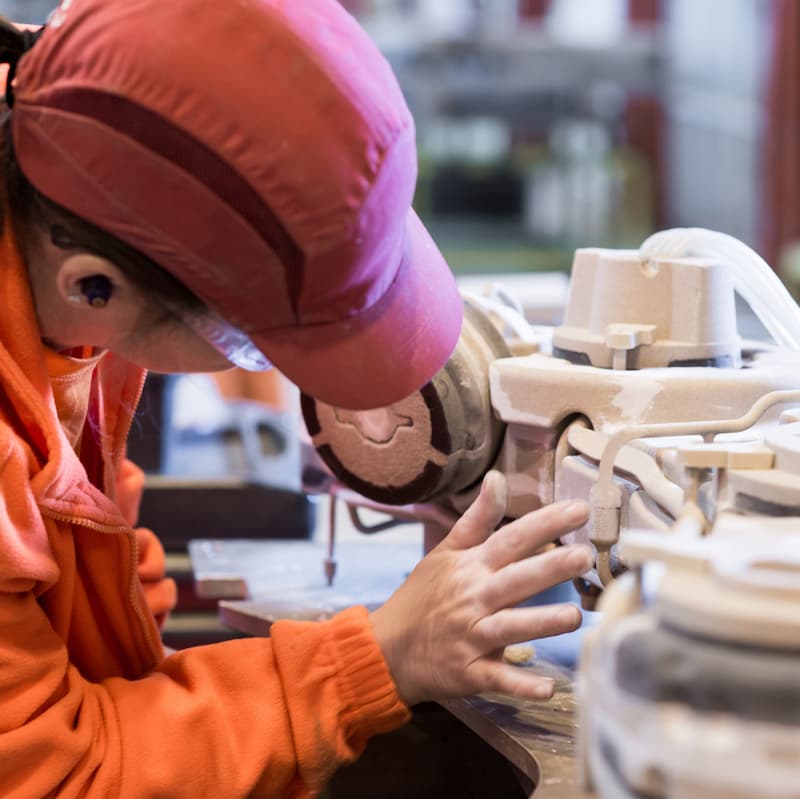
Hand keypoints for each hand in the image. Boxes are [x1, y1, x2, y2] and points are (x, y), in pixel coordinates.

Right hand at [369, 471, 591, 705]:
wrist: (388, 647)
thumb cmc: (423, 596)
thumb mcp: (445, 551)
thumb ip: (477, 519)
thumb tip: (497, 478)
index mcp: (470, 567)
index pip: (510, 539)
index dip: (543, 524)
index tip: (578, 509)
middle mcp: (474, 599)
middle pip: (516, 580)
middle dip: (550, 568)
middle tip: (584, 556)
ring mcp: (472, 636)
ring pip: (511, 627)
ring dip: (541, 622)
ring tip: (575, 616)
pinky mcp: (470, 672)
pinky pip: (498, 678)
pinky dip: (521, 684)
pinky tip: (548, 687)